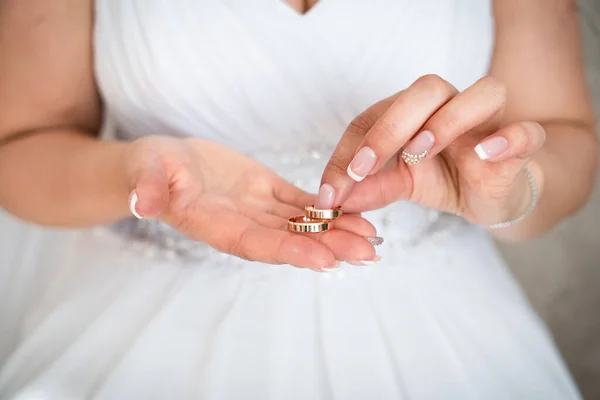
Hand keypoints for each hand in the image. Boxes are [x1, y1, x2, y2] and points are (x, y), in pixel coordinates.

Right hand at [124, 136, 376, 269]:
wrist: (162, 162)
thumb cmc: (148, 168)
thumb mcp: (144, 172)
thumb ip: (148, 188)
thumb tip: (142, 203)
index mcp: (216, 226)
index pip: (258, 244)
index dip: (291, 251)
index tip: (326, 259)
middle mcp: (243, 224)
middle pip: (290, 240)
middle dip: (329, 246)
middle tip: (368, 253)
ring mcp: (258, 209)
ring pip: (302, 224)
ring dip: (336, 230)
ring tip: (371, 235)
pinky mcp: (266, 191)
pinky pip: (299, 202)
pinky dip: (326, 207)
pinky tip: (354, 210)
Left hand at [318, 75, 545, 227]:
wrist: (491, 196)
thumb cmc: (443, 179)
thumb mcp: (399, 186)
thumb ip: (369, 189)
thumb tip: (332, 198)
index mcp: (416, 112)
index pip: (378, 113)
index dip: (352, 148)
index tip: (334, 188)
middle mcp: (452, 106)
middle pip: (427, 89)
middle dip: (390, 126)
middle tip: (366, 167)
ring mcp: (489, 123)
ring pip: (483, 93)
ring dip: (447, 121)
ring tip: (419, 153)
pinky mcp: (520, 147)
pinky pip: (528, 131)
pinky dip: (509, 139)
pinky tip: (484, 154)